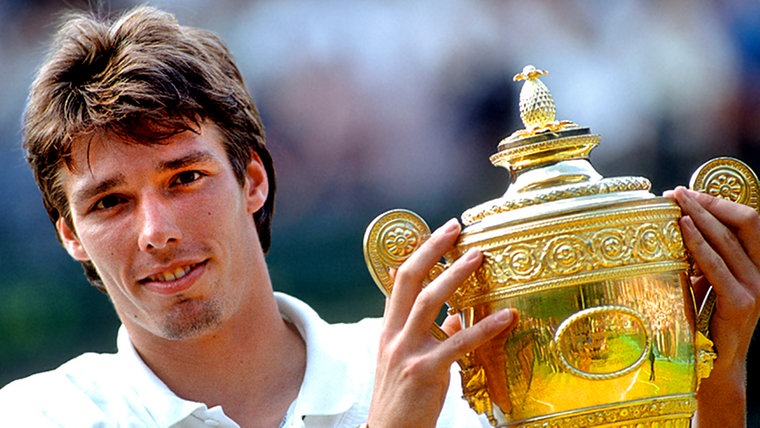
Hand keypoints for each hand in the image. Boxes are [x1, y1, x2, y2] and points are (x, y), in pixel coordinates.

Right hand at [367, 218, 516, 427]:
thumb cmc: (403, 399)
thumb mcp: (410, 362)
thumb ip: (432, 336)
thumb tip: (456, 319)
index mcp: (389, 330)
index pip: (400, 281)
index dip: (420, 253)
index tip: (442, 232)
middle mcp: (394, 335)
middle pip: (410, 281)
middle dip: (432, 250)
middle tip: (456, 228)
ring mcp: (407, 352)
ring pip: (430, 302)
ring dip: (455, 276)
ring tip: (478, 256)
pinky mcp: (425, 373)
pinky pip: (458, 343)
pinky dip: (483, 327)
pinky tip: (506, 317)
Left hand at [665, 187, 759, 426]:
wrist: (712, 368)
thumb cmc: (702, 323)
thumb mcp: (703, 284)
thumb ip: (699, 261)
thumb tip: (675, 229)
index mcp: (755, 265)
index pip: (746, 222)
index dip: (718, 203)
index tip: (687, 192)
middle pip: (745, 222)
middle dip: (709, 202)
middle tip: (678, 191)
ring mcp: (754, 288)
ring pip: (730, 240)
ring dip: (700, 216)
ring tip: (677, 202)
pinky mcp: (739, 304)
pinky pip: (717, 266)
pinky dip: (698, 243)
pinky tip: (682, 228)